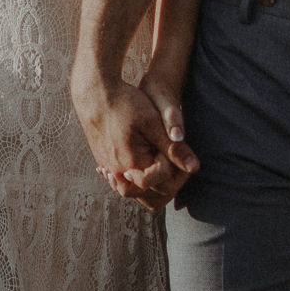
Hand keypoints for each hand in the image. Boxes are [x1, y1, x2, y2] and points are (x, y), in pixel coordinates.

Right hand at [72, 69, 194, 210]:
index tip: (178, 150)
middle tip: (175, 160)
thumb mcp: (153, 123)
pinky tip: (145, 162)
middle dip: (169, 181)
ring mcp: (110, 170)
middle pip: (152, 195)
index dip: (178, 170)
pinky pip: (124, 182)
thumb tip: (194, 168)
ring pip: (137, 192)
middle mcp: (119, 173)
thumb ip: (173, 149)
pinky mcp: (105, 163)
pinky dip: (138, 178)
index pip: (165, 183)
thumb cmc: (125, 104)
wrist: (94, 95)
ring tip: (162, 164)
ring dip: (153, 183)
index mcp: (133, 165)